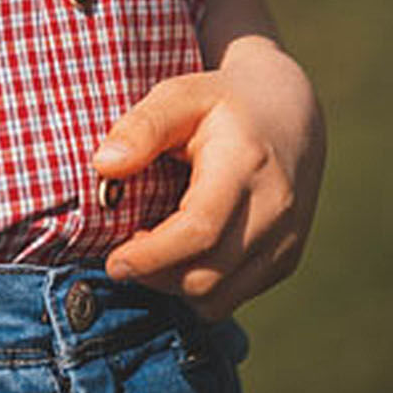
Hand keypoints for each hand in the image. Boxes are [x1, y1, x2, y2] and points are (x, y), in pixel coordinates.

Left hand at [95, 37, 325, 320]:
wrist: (288, 114)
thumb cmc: (221, 102)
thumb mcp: (178, 96)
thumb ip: (142, 128)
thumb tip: (104, 165)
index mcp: (245, 165)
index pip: (199, 230)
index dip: (152, 256)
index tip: (115, 262)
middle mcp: (275, 210)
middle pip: (207, 275)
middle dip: (155, 275)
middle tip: (124, 250)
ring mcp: (286, 240)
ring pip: (220, 297)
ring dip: (176, 285)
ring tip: (152, 248)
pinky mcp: (286, 260)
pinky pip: (235, 296)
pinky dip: (201, 287)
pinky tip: (181, 253)